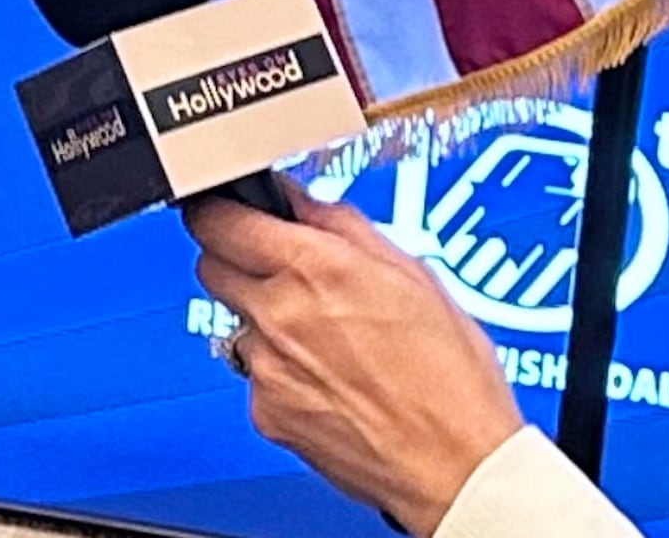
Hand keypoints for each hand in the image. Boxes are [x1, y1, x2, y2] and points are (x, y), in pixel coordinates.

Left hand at [187, 181, 527, 532]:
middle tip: (278, 272)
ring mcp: (266, 366)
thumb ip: (344, 228)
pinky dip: (281, 375)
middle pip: (211, 265)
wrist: (457, 466)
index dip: (221, 212)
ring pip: (238, 323)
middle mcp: (279, 312)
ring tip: (329, 344)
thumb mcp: (414, 276)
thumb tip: (303, 203)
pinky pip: (255, 376)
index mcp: (314, 267)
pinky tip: (330, 384)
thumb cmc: (452, 378)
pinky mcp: (265, 412)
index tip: (228, 212)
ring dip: (267, 324)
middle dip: (236, 260)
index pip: (217, 220)